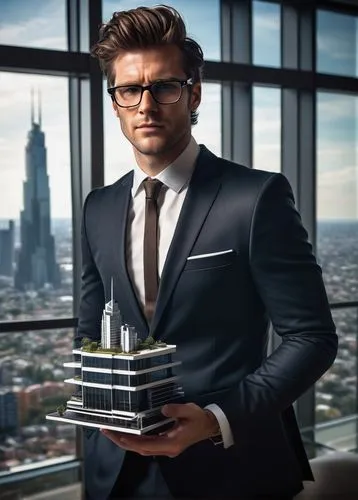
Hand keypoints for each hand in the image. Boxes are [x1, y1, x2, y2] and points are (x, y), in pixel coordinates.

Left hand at [100, 403, 218, 457]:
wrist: (208, 426)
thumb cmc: (199, 418)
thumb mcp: (190, 411)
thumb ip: (177, 410)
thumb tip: (162, 409)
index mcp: (171, 443)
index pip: (146, 445)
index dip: (131, 441)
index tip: (117, 434)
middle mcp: (166, 449)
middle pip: (139, 449)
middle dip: (121, 441)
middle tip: (106, 431)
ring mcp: (164, 448)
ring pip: (140, 448)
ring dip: (125, 441)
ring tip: (111, 431)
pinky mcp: (164, 443)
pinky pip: (145, 444)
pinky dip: (133, 440)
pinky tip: (125, 432)